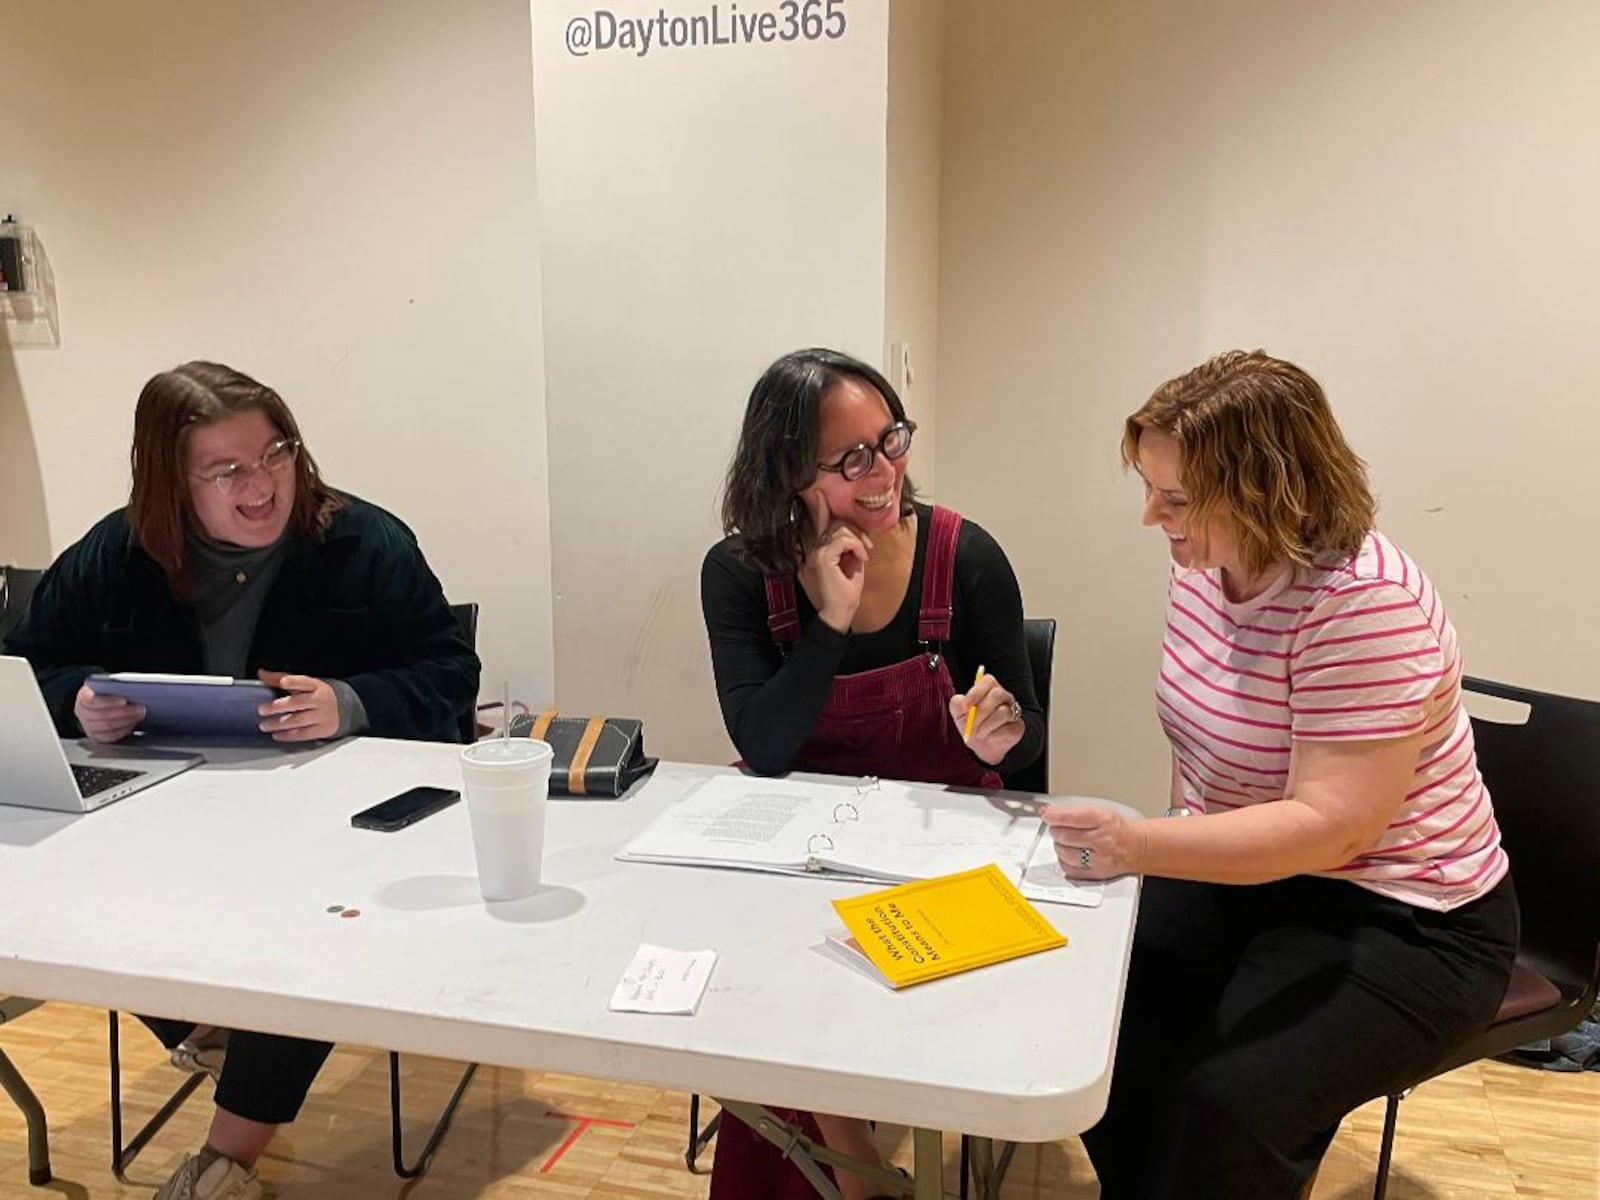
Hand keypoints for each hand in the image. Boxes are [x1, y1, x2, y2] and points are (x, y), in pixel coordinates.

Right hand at [75, 684, 144, 743]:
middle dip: (123, 712)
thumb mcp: (108, 686)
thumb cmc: (106, 693)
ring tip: (140, 715)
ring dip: (126, 721)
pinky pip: (110, 737)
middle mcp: (82, 713)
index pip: (92, 700)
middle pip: (101, 715)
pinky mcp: (97, 737)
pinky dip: (123, 730)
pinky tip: (133, 723)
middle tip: (140, 708)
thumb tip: (133, 688)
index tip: (125, 700)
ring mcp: (88, 726)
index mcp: (83, 697)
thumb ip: (115, 686)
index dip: (109, 701)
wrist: (100, 705)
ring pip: (106, 727)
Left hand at [256, 670, 339, 741]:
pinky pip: (304, 734)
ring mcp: (322, 716)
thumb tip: (262, 673)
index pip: (305, 682)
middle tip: (262, 710)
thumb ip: (281, 678)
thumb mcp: (303, 684)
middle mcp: (320, 700)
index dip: (294, 681)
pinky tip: (276, 735)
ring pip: (299, 720)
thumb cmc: (316, 695)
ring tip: (264, 725)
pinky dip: (288, 736)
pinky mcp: (322, 730)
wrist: (341, 710)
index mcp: (316, 686)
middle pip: (299, 703)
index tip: (283, 681)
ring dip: (279, 724)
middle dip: (279, 706)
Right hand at [797, 487, 872, 632]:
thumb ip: (850, 547)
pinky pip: (844, 540)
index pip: (820, 524)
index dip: (821, 508)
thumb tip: (857, 535)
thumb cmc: (847, 592)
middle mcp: (815, 548)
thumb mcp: (853, 564)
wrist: (841, 611)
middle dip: (857, 532)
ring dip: (858, 541)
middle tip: (867, 548)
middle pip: (837, 524)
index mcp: (821, 549)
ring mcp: (817, 552)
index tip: (820, 493)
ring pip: (842, 530)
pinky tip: (861, 559)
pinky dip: (857, 547)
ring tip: (863, 557)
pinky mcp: (823, 558)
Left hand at [948, 673, 1024, 764]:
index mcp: (989, 689)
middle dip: (981, 711)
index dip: (976, 692)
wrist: (981, 745)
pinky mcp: (1018, 726)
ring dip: (985, 726)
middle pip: (997, 694)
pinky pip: (1007, 729)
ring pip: (1003, 712)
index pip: (988, 680)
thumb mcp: (958, 713)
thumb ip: (957, 704)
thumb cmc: (971, 724)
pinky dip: (993, 736)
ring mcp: (1013, 710)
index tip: (964, 707)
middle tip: (971, 724)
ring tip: (978, 733)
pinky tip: (989, 738)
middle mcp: (1004, 696)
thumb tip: (963, 703)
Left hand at [1040, 803, 1145, 880]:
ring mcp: (1100, 860)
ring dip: (1060, 845)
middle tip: (1059, 828)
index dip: (1054, 816)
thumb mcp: (1099, 811)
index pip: (1072, 818)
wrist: (1136, 847)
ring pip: (1063, 852)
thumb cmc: (1117, 828)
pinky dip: (1064, 859)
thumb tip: (1047, 812)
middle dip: (1056, 830)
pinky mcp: (1095, 874)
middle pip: (1064, 836)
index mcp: (1104, 821)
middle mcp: (1103, 841)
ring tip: (1067, 840)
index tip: (1047, 815)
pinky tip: (1071, 853)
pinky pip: (1068, 868)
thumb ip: (1072, 811)